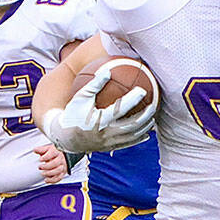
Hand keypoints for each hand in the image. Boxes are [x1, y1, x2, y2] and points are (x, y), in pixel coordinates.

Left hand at [35, 143, 69, 182]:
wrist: (63, 156)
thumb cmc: (54, 153)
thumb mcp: (47, 149)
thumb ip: (41, 150)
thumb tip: (35, 150)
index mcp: (56, 152)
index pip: (52, 154)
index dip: (46, 157)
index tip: (40, 159)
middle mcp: (60, 159)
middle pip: (55, 163)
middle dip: (46, 166)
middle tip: (40, 167)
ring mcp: (62, 166)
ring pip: (58, 171)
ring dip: (49, 173)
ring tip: (42, 173)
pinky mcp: (62, 173)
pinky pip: (59, 178)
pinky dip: (52, 180)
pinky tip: (46, 180)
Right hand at [40, 65, 156, 151]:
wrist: (66, 137)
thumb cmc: (73, 113)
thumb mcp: (81, 97)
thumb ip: (94, 85)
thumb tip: (108, 71)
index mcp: (100, 120)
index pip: (120, 109)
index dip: (132, 99)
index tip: (142, 90)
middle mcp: (106, 134)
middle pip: (132, 125)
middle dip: (145, 116)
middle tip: (153, 105)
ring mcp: (109, 143)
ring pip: (132, 136)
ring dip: (145, 127)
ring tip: (153, 118)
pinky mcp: (109, 148)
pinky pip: (128, 144)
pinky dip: (138, 138)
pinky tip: (147, 133)